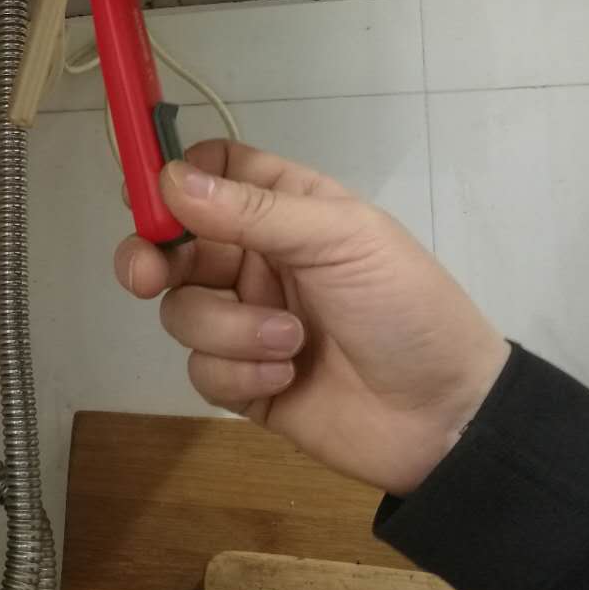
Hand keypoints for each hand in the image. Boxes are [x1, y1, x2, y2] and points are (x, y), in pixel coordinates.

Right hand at [113, 140, 509, 495]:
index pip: (212, 171)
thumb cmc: (405, 306)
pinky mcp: (240, 382)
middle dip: (152, 256)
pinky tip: (286, 379)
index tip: (145, 193)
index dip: (173, 177)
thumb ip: (253, 210)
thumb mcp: (342, 239)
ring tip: (291, 342)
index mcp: (284, 210)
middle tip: (142, 275)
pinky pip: (201, 368)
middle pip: (173, 243)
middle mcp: (256, 259)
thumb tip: (169, 179)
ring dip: (229, 329)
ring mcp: (244, 321)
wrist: (446, 418)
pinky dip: (239, 374)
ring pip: (182, 310)